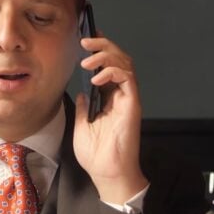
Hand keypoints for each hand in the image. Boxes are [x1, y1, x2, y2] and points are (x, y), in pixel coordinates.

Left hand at [73, 35, 147, 204]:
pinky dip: (112, 71)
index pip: (106, 67)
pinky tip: (96, 77)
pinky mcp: (132, 104)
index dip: (99, 51)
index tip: (85, 40)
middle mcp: (120, 96)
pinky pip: (127, 78)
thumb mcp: (81, 126)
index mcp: (108, 99)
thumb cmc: (96, 156)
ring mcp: (128, 99)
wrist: (107, 173)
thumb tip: (81, 92)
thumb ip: (83, 107)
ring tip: (87, 60)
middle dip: (102, 46)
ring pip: (125, 63)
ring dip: (106, 55)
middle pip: (118, 60)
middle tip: (85, 41)